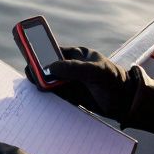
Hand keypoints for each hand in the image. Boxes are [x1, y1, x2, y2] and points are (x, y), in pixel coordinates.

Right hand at [30, 46, 153, 134]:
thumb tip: (51, 68)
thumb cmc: (114, 81)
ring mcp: (70, 82)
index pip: (54, 50)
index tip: (28, 49)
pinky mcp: (71, 96)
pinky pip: (55, 94)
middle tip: (30, 72)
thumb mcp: (96, 71)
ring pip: (50, 81)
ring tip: (37, 84)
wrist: (125, 104)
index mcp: (77, 55)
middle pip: (48, 66)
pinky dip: (48, 94)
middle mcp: (71, 67)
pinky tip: (43, 93)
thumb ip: (74, 68)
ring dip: (42, 82)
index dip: (41, 49)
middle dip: (38, 68)